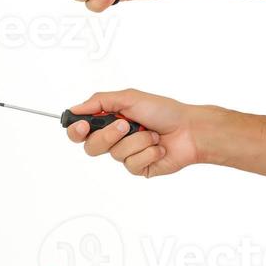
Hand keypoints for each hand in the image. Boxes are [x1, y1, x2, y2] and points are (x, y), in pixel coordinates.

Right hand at [64, 89, 211, 178]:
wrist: (191, 130)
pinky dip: (147, 153)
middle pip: (91, 146)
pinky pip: (132, 164)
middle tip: (125, 126)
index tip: (83, 126)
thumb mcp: (129, 98)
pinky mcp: (139, 168)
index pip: (80, 131)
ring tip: (152, 134)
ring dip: (137, 141)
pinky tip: (158, 147)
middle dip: (109, 136)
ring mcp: (126, 154)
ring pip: (115, 154)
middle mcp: (115, 139)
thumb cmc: (164, 111)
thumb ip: (99, 101)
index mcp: (108, 121)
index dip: (76, 130)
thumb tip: (74, 109)